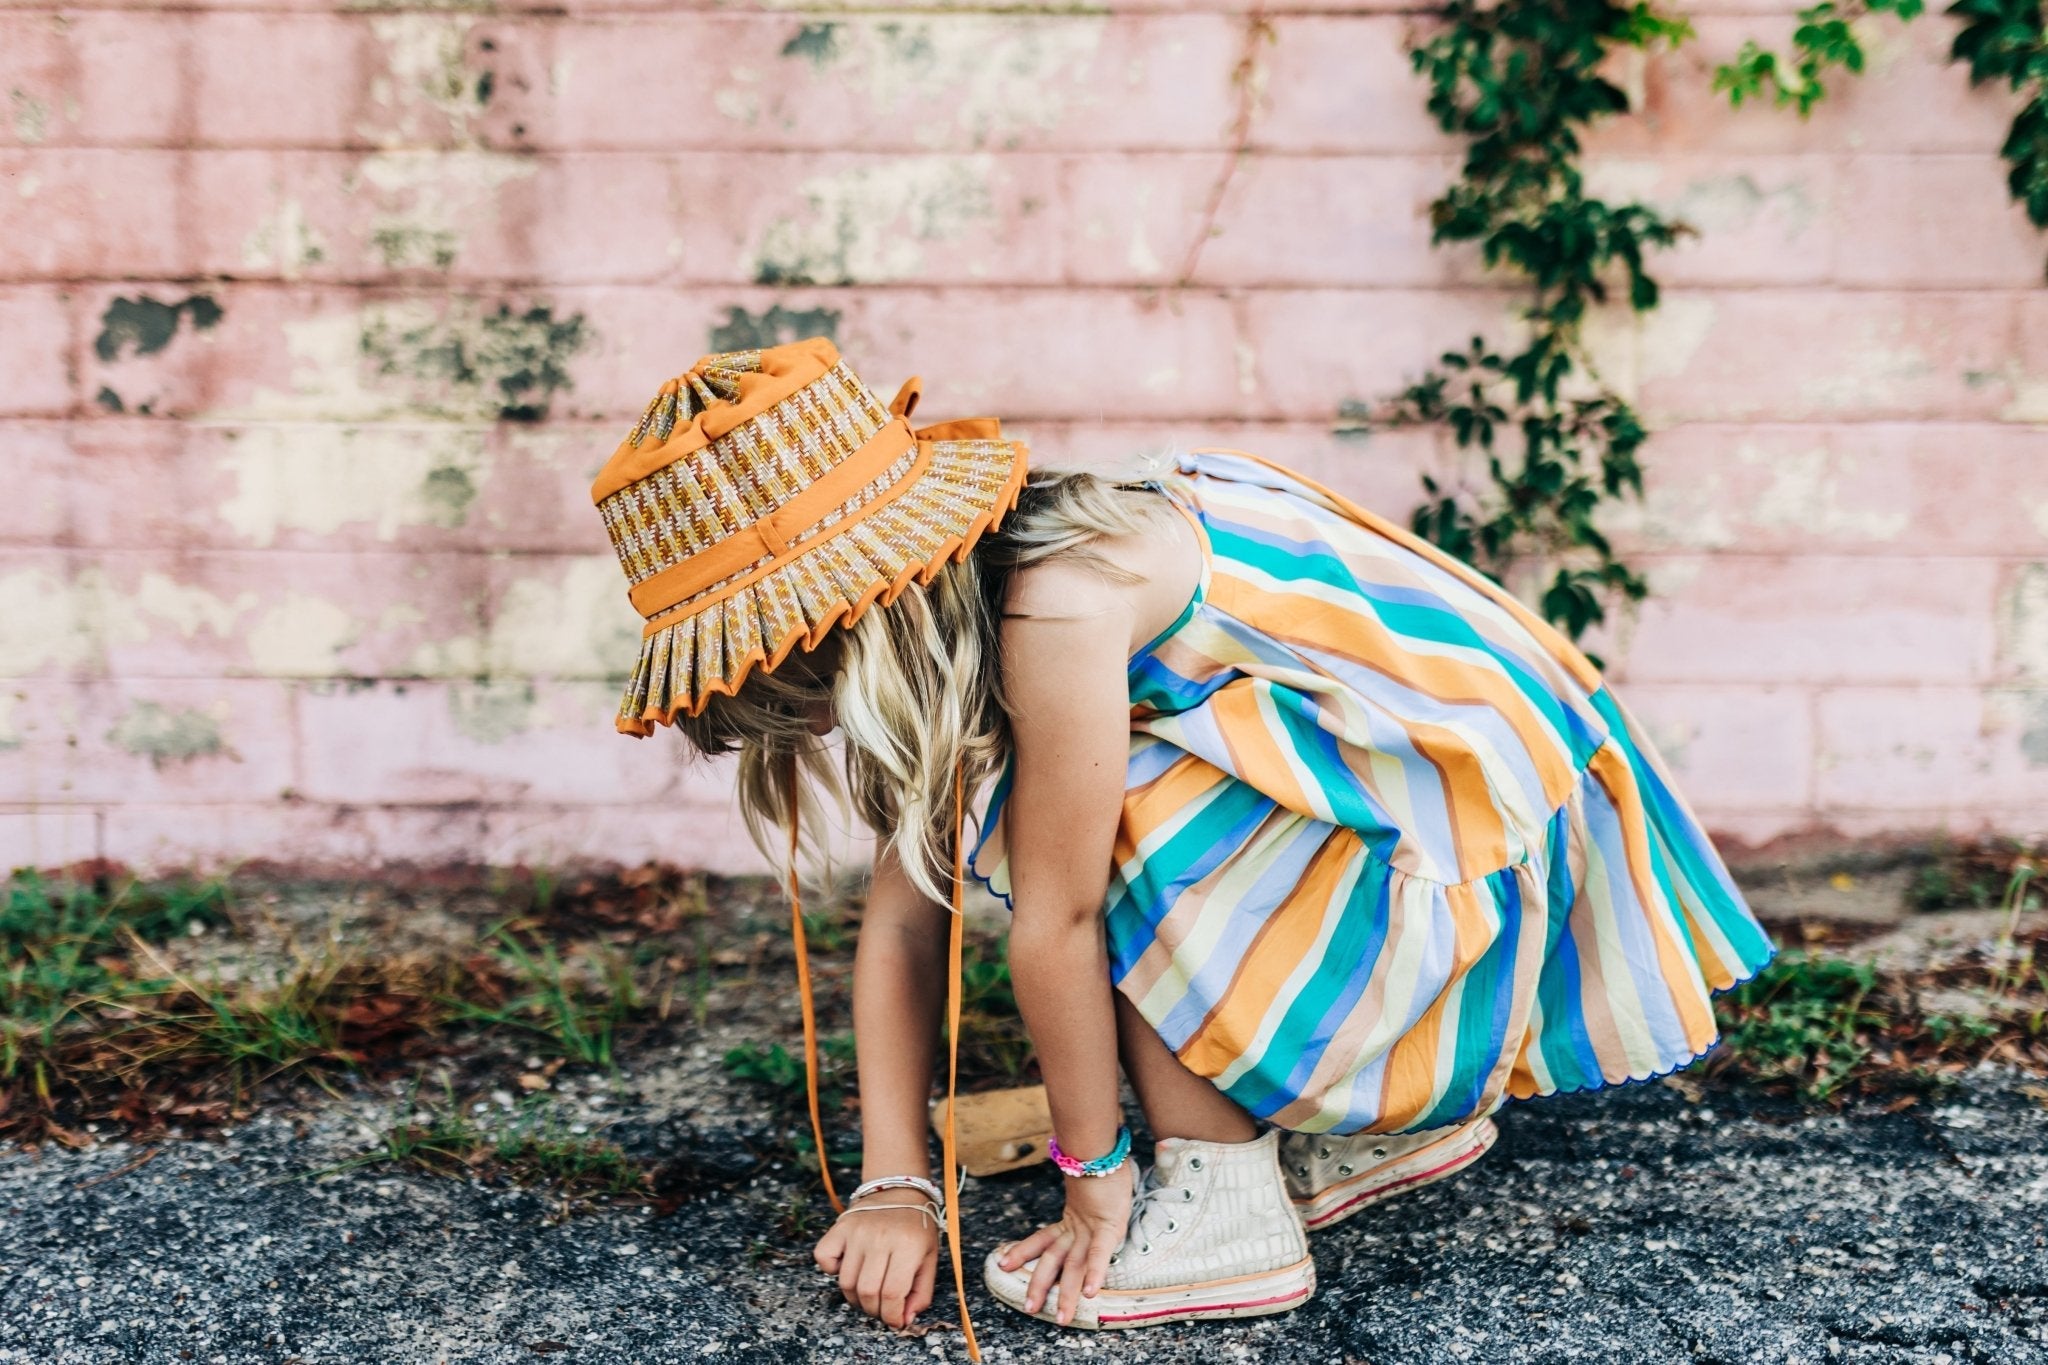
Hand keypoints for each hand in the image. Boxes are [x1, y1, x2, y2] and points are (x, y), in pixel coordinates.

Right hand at [812, 1189, 939, 1329]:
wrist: (899, 1191)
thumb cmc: (916, 1229)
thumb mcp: (929, 1259)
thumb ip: (921, 1293)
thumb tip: (903, 1320)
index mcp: (908, 1245)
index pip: (893, 1293)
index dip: (892, 1316)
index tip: (894, 1321)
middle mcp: (880, 1237)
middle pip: (867, 1292)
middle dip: (874, 1310)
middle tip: (881, 1307)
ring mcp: (856, 1231)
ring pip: (846, 1283)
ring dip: (855, 1298)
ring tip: (868, 1292)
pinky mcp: (839, 1226)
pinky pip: (824, 1259)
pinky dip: (831, 1271)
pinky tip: (849, 1267)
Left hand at [992, 1165, 1133, 1324]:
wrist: (1106, 1151)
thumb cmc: (1104, 1174)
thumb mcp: (1091, 1197)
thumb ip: (1083, 1209)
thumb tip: (1075, 1201)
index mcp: (1070, 1221)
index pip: (1041, 1239)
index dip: (1022, 1251)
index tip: (1002, 1263)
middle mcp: (1076, 1228)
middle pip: (1052, 1260)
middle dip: (1040, 1284)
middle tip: (1027, 1308)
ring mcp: (1092, 1229)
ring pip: (1074, 1265)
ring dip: (1067, 1292)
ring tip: (1060, 1317)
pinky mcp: (1109, 1228)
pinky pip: (1100, 1254)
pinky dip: (1095, 1274)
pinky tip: (1090, 1293)